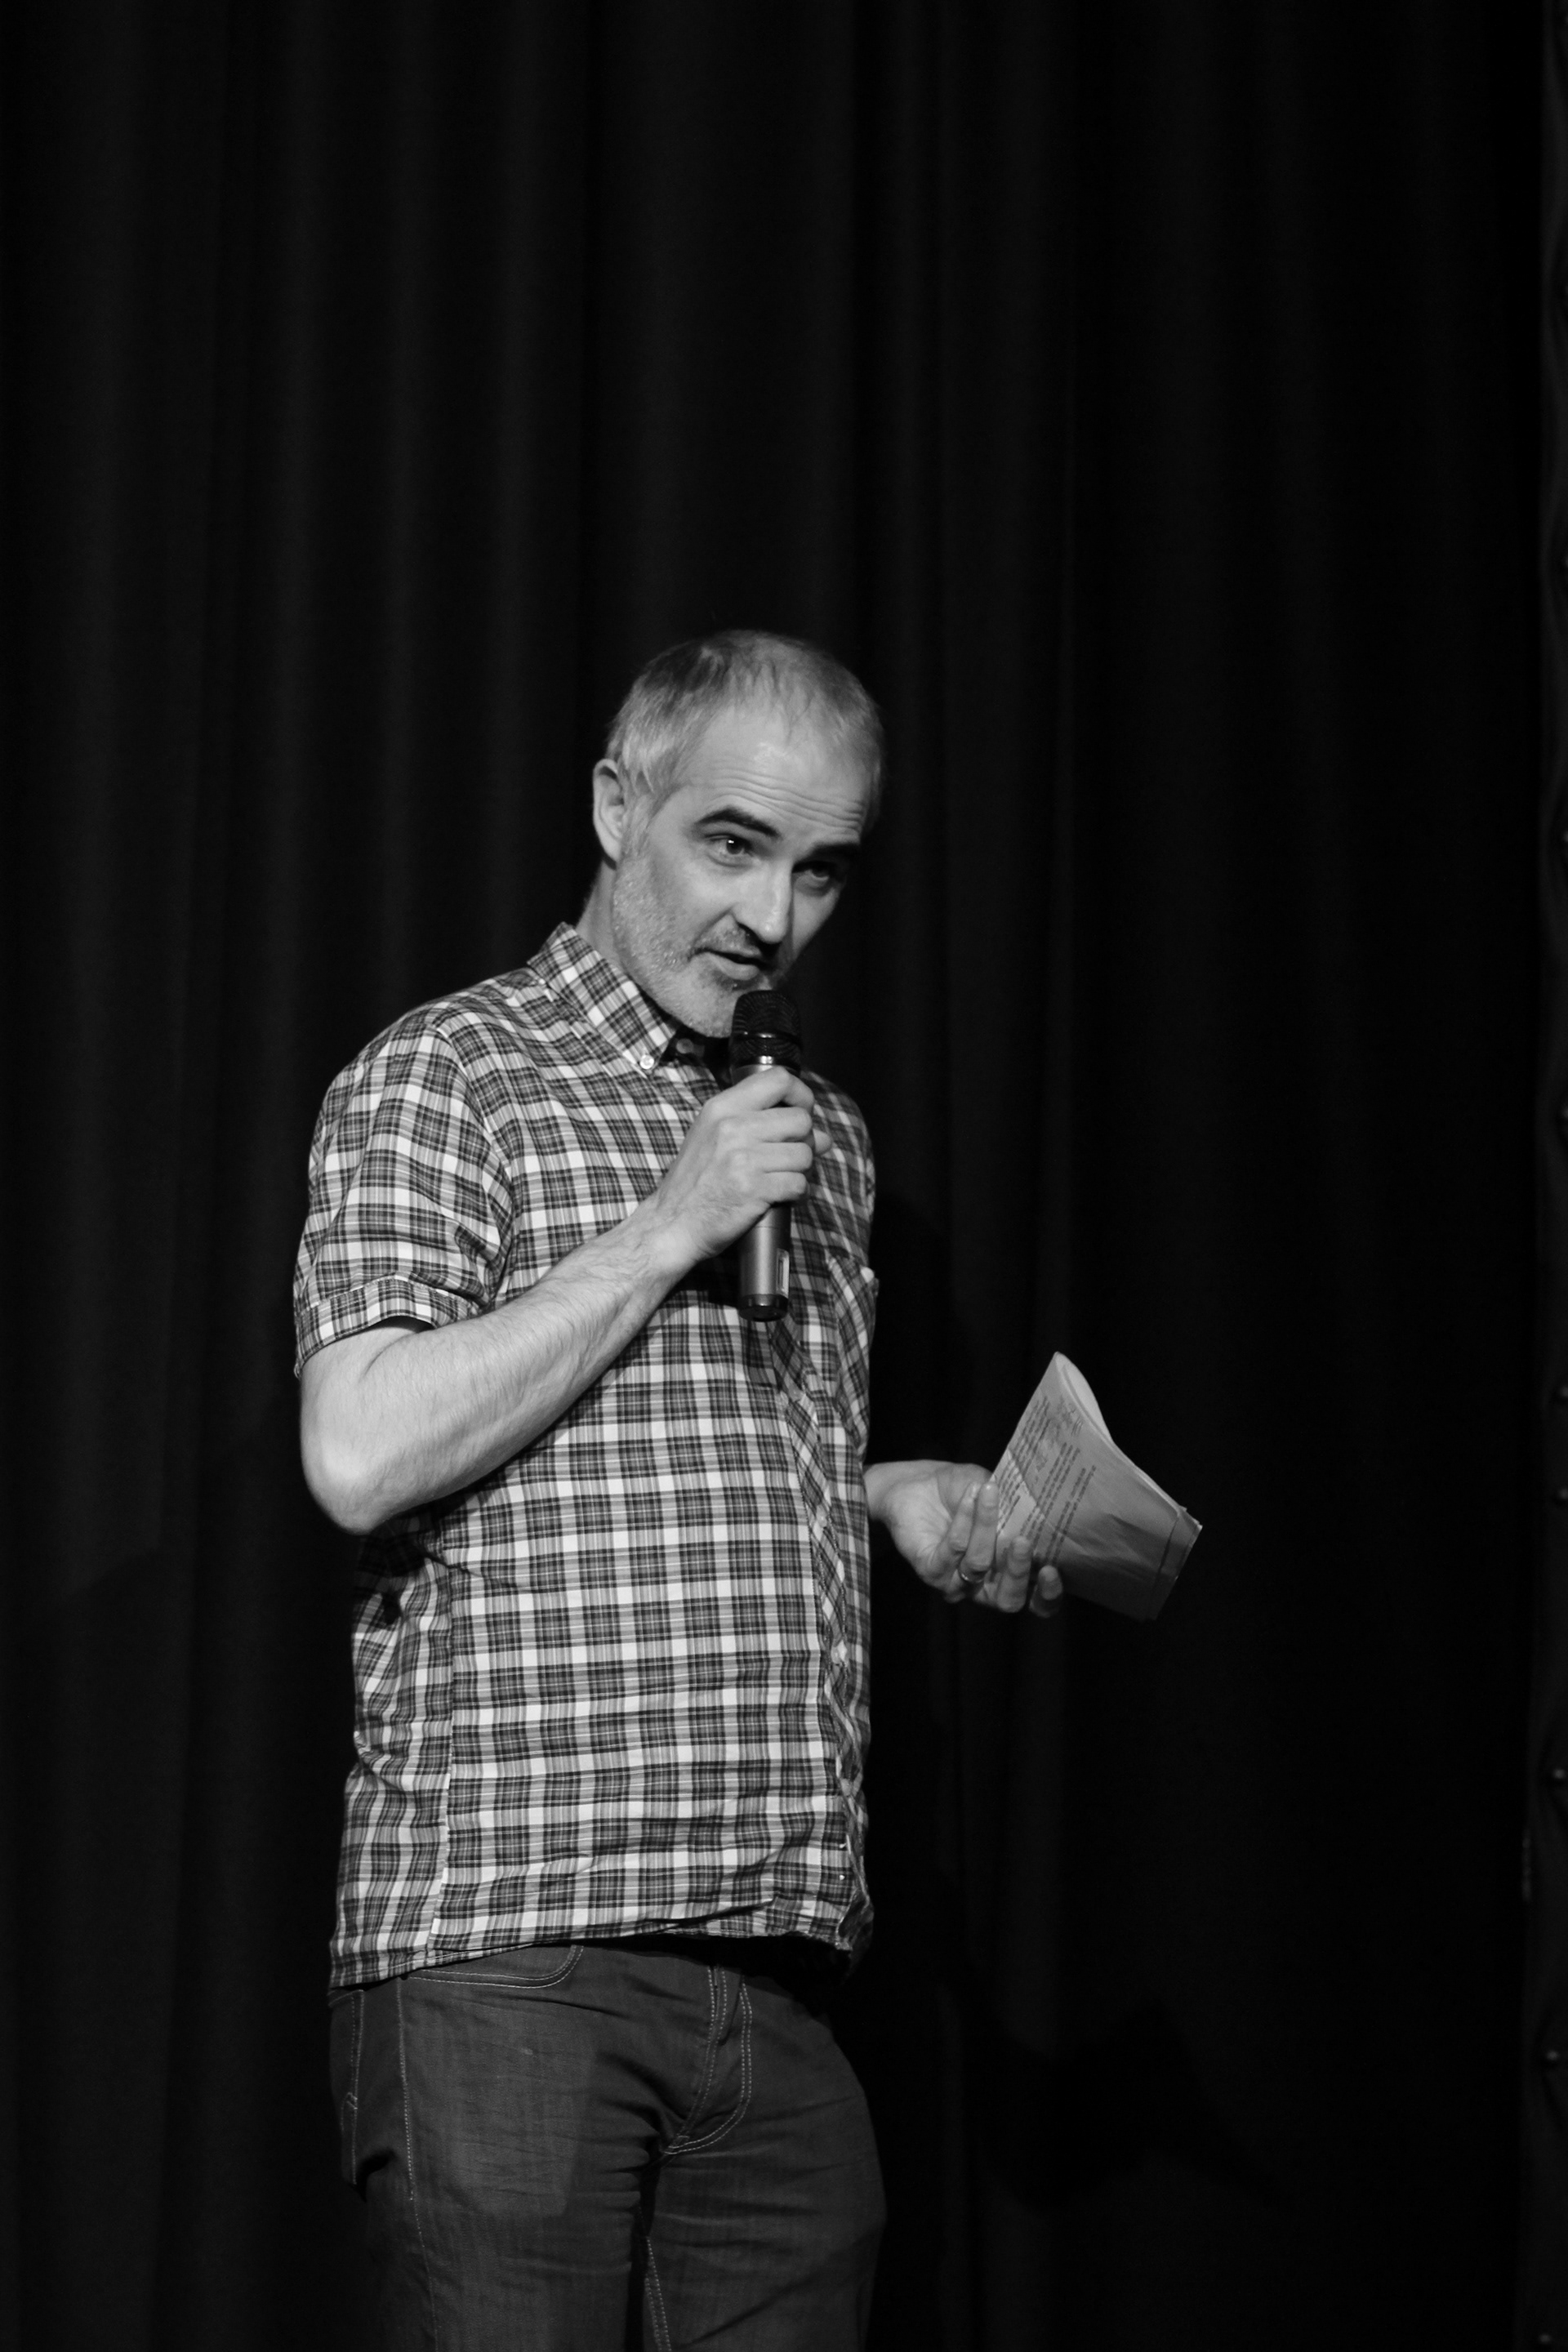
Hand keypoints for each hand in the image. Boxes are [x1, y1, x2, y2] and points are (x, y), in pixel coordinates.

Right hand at [642, 1066, 816, 1270]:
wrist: (672, 1223)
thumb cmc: (696, 1182)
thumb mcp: (714, 1137)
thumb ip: (761, 1126)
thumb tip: (821, 1135)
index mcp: (722, 1108)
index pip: (778, 1079)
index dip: (801, 1095)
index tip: (800, 1112)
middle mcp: (732, 1127)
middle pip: (801, 1120)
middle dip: (805, 1141)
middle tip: (790, 1157)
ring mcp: (743, 1158)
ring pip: (804, 1154)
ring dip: (801, 1170)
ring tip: (781, 1178)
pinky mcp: (753, 1189)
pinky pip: (799, 1183)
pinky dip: (796, 1193)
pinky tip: (781, 1196)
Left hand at [865, 1459, 1062, 1615]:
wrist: (917, 1484)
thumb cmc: (963, 1491)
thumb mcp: (1000, 1495)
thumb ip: (1019, 1509)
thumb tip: (1043, 1511)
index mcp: (1008, 1575)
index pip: (1037, 1603)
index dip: (1048, 1596)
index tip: (1052, 1571)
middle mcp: (983, 1586)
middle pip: (1009, 1600)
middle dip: (1018, 1571)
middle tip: (1021, 1541)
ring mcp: (954, 1582)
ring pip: (978, 1565)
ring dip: (986, 1526)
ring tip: (989, 1491)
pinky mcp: (930, 1570)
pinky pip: (953, 1550)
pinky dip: (964, 1519)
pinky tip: (969, 1494)